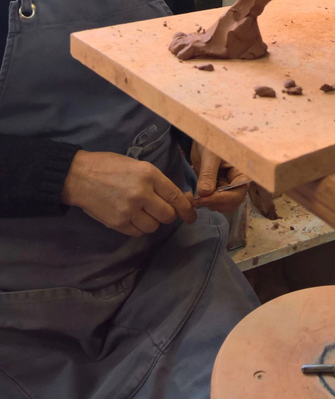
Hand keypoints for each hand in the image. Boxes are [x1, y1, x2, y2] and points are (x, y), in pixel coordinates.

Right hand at [61, 150, 195, 236]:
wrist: (80, 176)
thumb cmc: (109, 166)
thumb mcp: (137, 166)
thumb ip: (156, 182)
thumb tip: (177, 198)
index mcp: (149, 174)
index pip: (175, 196)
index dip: (186, 208)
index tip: (191, 216)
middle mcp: (142, 193)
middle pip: (167, 215)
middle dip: (167, 215)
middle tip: (159, 210)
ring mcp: (129, 210)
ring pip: (153, 226)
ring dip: (151, 222)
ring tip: (141, 212)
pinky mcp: (118, 223)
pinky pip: (137, 232)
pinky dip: (137, 227)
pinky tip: (130, 217)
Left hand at [190, 142, 248, 212]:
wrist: (201, 136)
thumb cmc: (211, 139)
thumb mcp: (210, 154)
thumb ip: (208, 173)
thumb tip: (204, 193)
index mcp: (242, 172)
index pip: (237, 193)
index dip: (221, 199)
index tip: (203, 198)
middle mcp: (237, 182)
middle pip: (231, 203)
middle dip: (214, 203)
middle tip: (196, 200)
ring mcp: (226, 186)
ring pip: (221, 205)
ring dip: (208, 204)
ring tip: (193, 198)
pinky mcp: (216, 187)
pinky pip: (212, 200)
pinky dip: (203, 202)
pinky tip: (193, 197)